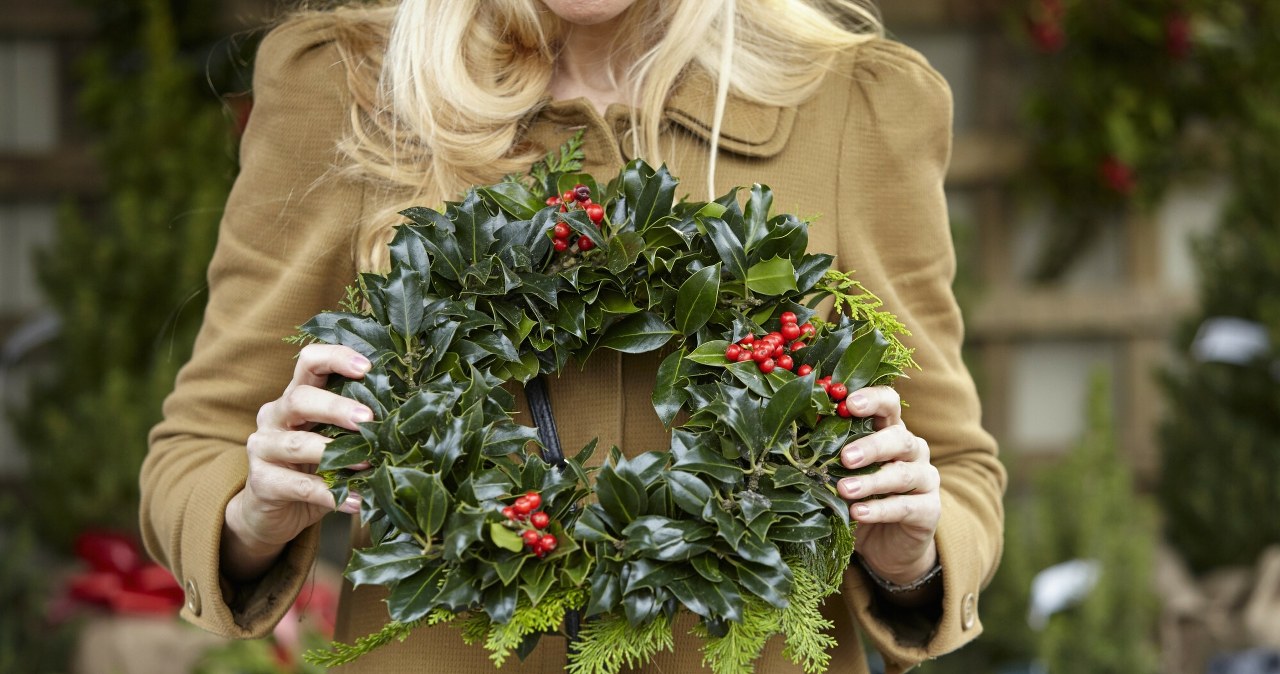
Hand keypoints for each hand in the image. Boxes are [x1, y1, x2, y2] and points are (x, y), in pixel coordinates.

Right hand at [221, 344, 373, 580]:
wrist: (273, 513)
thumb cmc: (313, 469)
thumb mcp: (334, 442)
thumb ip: (355, 428)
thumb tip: (406, 421)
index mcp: (295, 397)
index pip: (309, 362)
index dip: (336, 358)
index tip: (367, 367)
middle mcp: (274, 416)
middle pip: (299, 398)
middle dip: (336, 406)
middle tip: (368, 419)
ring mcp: (262, 448)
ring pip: (296, 443)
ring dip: (335, 453)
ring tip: (367, 463)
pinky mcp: (261, 482)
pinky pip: (298, 486)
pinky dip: (330, 494)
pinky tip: (355, 501)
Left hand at [835, 386, 940, 585]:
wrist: (888, 544)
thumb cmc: (859, 498)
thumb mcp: (842, 474)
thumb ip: (829, 455)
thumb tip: (794, 437)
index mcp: (890, 431)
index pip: (889, 404)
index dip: (873, 399)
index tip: (850, 403)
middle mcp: (912, 450)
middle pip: (899, 437)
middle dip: (871, 446)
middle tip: (845, 457)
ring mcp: (925, 479)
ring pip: (903, 473)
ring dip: (872, 481)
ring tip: (844, 489)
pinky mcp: (929, 510)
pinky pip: (905, 506)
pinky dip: (880, 509)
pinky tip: (858, 512)